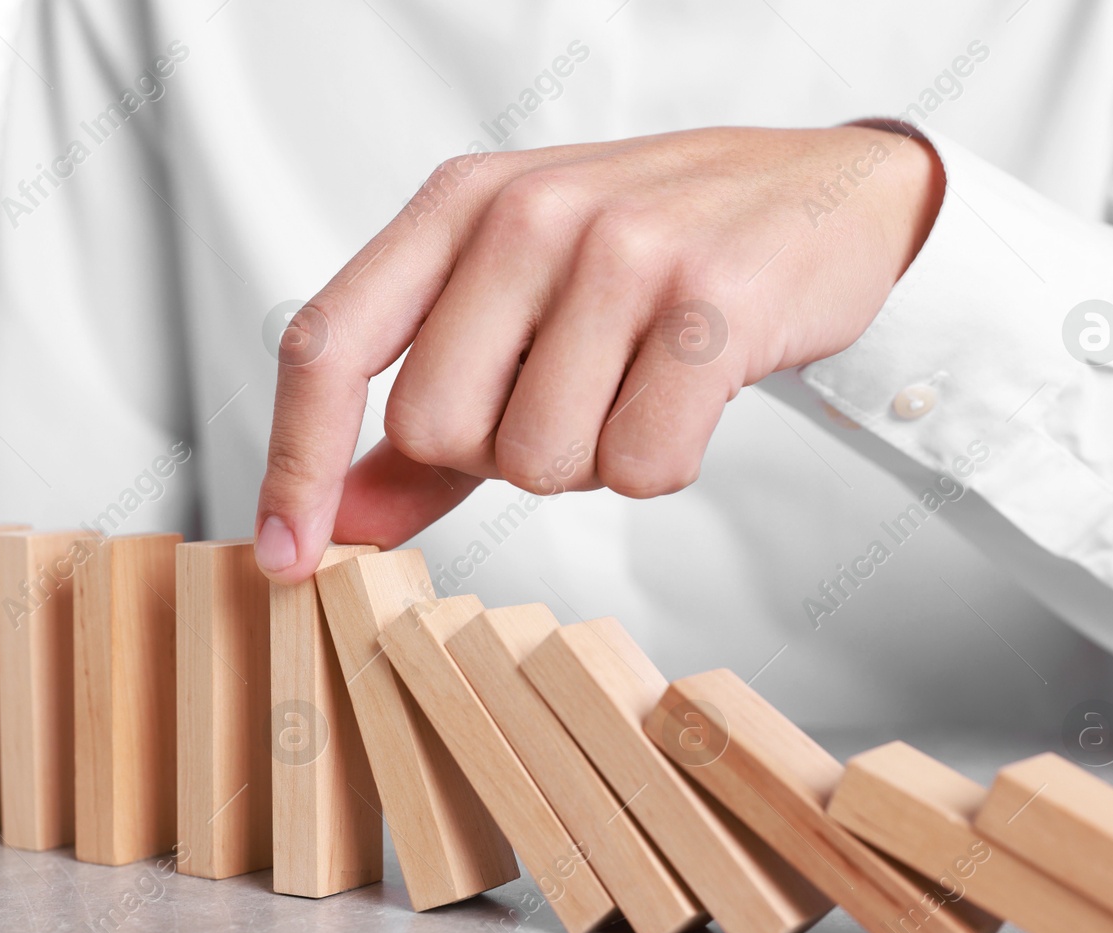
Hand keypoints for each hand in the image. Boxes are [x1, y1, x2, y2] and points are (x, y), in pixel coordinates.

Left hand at [254, 124, 944, 581]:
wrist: (825, 194)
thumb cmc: (656, 256)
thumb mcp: (519, 310)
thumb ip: (423, 430)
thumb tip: (332, 525)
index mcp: (457, 206)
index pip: (328, 343)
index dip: (294, 461)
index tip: (287, 557)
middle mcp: (524, 213)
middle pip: (436, 429)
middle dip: (500, 455)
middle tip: (574, 396)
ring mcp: (620, 250)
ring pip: (538, 460)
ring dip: (589, 459)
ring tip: (638, 384)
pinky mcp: (708, 302)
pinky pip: (639, 467)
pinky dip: (664, 463)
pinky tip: (692, 396)